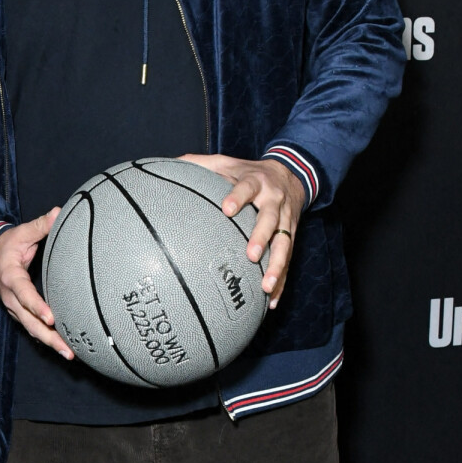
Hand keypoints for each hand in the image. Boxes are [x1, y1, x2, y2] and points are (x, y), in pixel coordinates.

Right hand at [0, 210, 74, 358]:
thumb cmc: (7, 246)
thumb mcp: (21, 233)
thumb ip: (40, 226)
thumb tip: (57, 212)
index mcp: (11, 278)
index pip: (24, 295)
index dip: (37, 307)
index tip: (51, 317)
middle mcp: (11, 298)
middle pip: (29, 322)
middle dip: (48, 336)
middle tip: (67, 348)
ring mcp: (14, 308)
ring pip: (31, 329)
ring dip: (49, 342)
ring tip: (69, 353)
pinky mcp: (19, 313)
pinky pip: (33, 328)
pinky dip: (46, 339)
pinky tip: (62, 347)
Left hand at [180, 154, 304, 308]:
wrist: (292, 173)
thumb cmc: (249, 172)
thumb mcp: (228, 162)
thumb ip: (201, 164)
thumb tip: (169, 165)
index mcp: (256, 182)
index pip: (247, 188)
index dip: (238, 197)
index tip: (227, 209)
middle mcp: (273, 201)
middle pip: (270, 220)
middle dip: (262, 237)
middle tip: (251, 255)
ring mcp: (285, 220)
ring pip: (284, 244)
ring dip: (276, 266)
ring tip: (266, 286)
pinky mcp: (292, 235)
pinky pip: (288, 260)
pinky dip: (281, 280)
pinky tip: (271, 300)